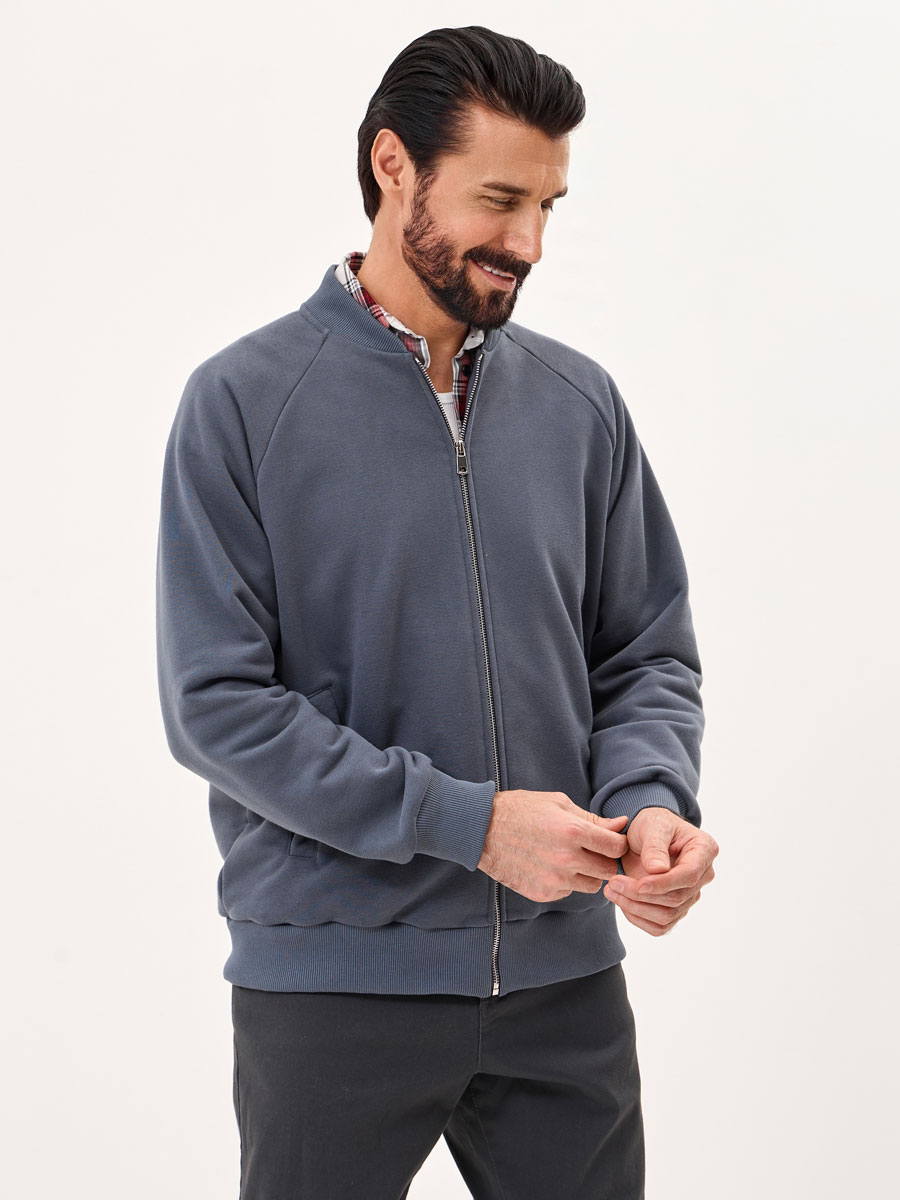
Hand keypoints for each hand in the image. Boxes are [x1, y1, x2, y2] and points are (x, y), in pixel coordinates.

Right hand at [477, 790, 629, 902]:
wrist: (482, 830)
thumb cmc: (522, 810)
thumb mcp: (558, 804)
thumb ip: (592, 819)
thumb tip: (621, 824)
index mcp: (573, 831)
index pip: (616, 848)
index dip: (617, 844)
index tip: (610, 841)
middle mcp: (566, 859)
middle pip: (608, 871)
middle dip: (604, 860)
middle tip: (591, 851)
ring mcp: (554, 879)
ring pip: (591, 885)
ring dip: (587, 874)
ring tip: (569, 858)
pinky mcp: (543, 893)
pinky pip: (568, 892)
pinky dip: (565, 882)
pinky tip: (549, 866)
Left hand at [604, 806, 717, 936]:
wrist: (645, 834)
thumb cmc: (652, 824)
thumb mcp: (652, 826)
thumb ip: (655, 846)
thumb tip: (658, 870)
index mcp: (704, 850)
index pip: (689, 875)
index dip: (664, 883)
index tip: (639, 883)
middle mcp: (703, 875)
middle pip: (677, 899)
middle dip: (642, 895)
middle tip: (613, 883)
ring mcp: (691, 895)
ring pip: (667, 916)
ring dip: (635, 908)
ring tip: (611, 891)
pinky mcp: (677, 909)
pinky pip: (660, 926)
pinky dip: (638, 918)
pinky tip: (622, 902)